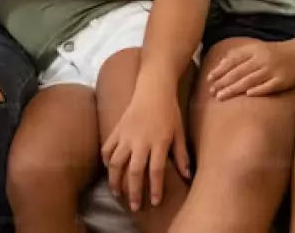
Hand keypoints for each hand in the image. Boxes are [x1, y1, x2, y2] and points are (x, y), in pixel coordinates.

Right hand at [101, 91, 190, 211]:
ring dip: (115, 180)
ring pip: (116, 163)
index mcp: (159, 142)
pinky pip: (107, 148)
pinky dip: (106, 161)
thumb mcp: (180, 132)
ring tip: (117, 193)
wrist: (154, 88)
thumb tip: (187, 175)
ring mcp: (127, 135)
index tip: (154, 202)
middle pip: (134, 171)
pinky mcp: (117, 129)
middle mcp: (141, 140)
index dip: (154, 188)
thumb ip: (182, 154)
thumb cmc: (170, 111)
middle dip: (133, 191)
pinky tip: (110, 169)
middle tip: (134, 206)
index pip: (156, 170)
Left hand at [206, 40, 294, 99]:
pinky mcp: (282, 80)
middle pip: (239, 72)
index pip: (234, 59)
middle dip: (223, 82)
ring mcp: (273, 70)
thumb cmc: (276, 53)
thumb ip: (241, 55)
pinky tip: (247, 96)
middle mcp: (262, 59)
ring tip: (221, 97)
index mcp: (255, 50)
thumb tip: (220, 64)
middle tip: (211, 91)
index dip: (220, 69)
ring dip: (234, 89)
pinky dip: (258, 90)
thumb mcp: (258, 48)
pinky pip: (268, 86)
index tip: (209, 78)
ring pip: (250, 80)